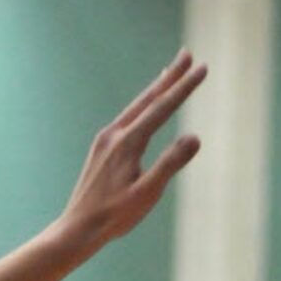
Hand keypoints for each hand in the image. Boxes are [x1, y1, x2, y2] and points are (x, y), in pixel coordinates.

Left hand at [60, 50, 206, 249]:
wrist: (79, 226)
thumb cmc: (115, 216)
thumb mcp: (148, 193)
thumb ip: (170, 163)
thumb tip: (195, 137)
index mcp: (128, 142)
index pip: (163, 108)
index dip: (184, 87)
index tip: (201, 69)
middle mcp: (115, 133)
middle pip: (148, 98)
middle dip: (170, 76)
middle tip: (187, 54)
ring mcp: (106, 138)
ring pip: (136, 106)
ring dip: (156, 88)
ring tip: (169, 71)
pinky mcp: (102, 147)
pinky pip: (127, 118)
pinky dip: (142, 106)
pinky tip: (145, 108)